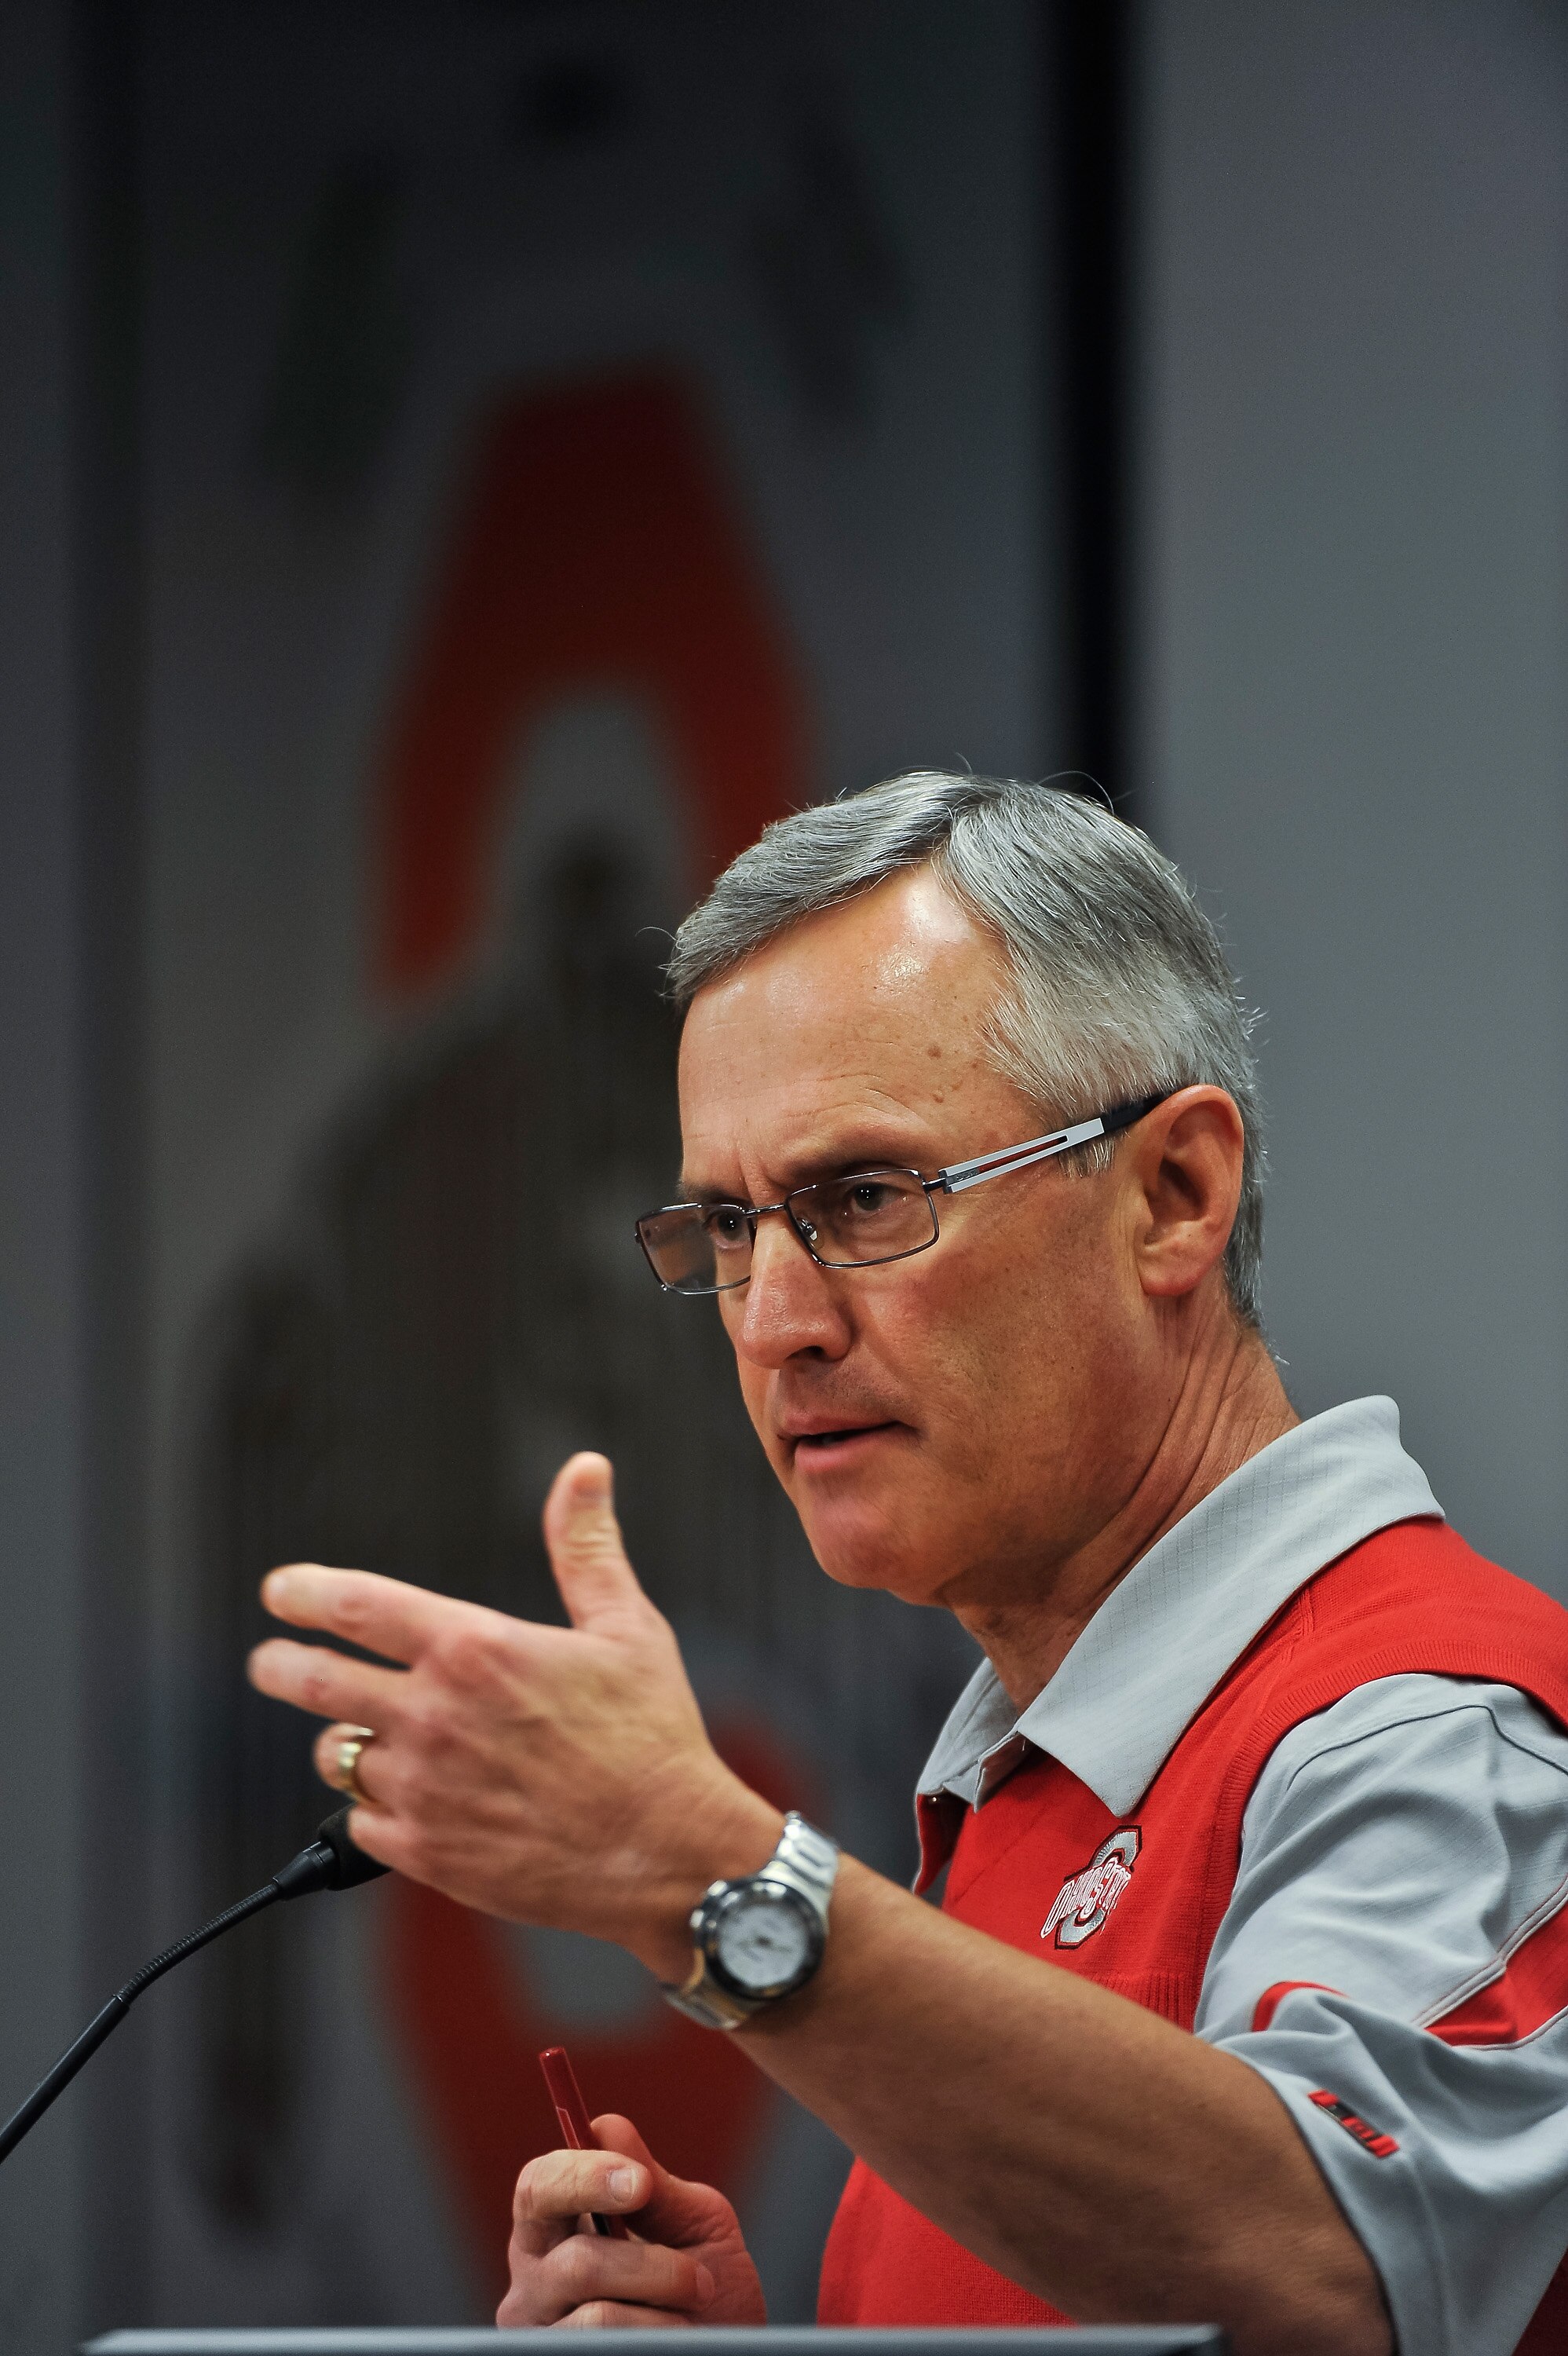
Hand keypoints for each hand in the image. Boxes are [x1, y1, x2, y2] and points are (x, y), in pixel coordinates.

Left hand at [245, 1453, 781, 1975]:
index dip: (304, 1592)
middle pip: (316, 1680)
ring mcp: (424, 1790)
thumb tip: (584, 1470)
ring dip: (340, 1741)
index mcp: (475, 1650)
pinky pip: (361, 1823)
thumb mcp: (626, 1626)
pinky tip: (399, 1799)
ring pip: (338, 1756)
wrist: (669, 1854)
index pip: (357, 1605)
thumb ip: (586, 1545)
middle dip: (280, 1665)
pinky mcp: (427, 1853)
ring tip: (356, 1736)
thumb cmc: (653, 1737)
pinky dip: (370, 1807)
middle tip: (269, 1661)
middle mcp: (435, 1716)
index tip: (280, 1590)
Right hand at [498, 2112, 766, 2328]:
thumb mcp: (696, 2228)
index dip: (583, 2176)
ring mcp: (541, 2333)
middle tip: (696, 2274)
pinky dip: (657, 2334)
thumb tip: (606, 2127)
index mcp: (555, 2228)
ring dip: (665, 2299)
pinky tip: (673, 2338)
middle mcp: (534, 2281)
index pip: (538, 2186)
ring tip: (698, 2305)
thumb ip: (656, 2186)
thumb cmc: (709, 2291)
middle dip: (640, 2260)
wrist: (725, 2352)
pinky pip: (605, 2339)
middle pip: (563, 2255)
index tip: (640, 2183)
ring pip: (595, 2303)